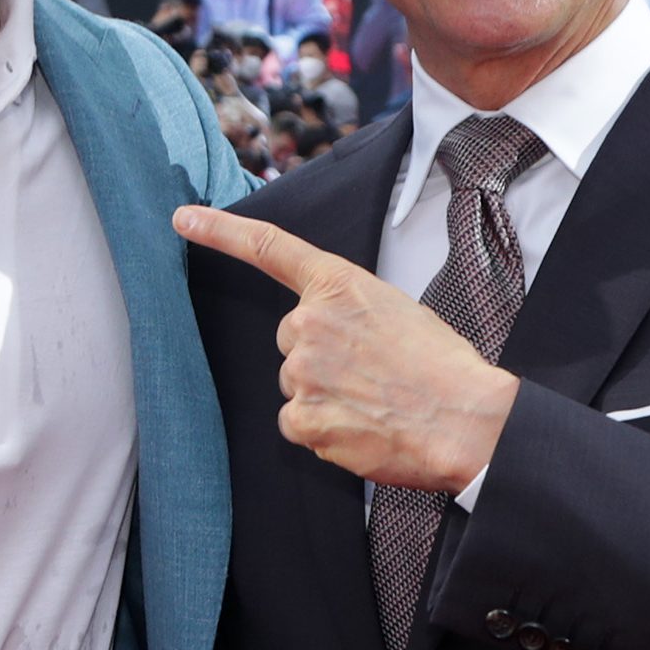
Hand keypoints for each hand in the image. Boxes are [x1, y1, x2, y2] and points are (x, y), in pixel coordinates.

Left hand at [173, 204, 515, 490]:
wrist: (466, 420)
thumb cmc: (442, 367)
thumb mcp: (396, 310)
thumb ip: (348, 311)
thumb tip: (332, 337)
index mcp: (338, 286)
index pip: (268, 249)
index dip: (220, 232)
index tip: (183, 220)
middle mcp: (309, 322)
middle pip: (292, 340)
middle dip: (322, 356)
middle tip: (372, 372)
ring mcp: (301, 372)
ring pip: (296, 383)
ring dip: (324, 395)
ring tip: (374, 401)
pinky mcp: (300, 418)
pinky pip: (297, 422)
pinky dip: (323, 429)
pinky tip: (361, 427)